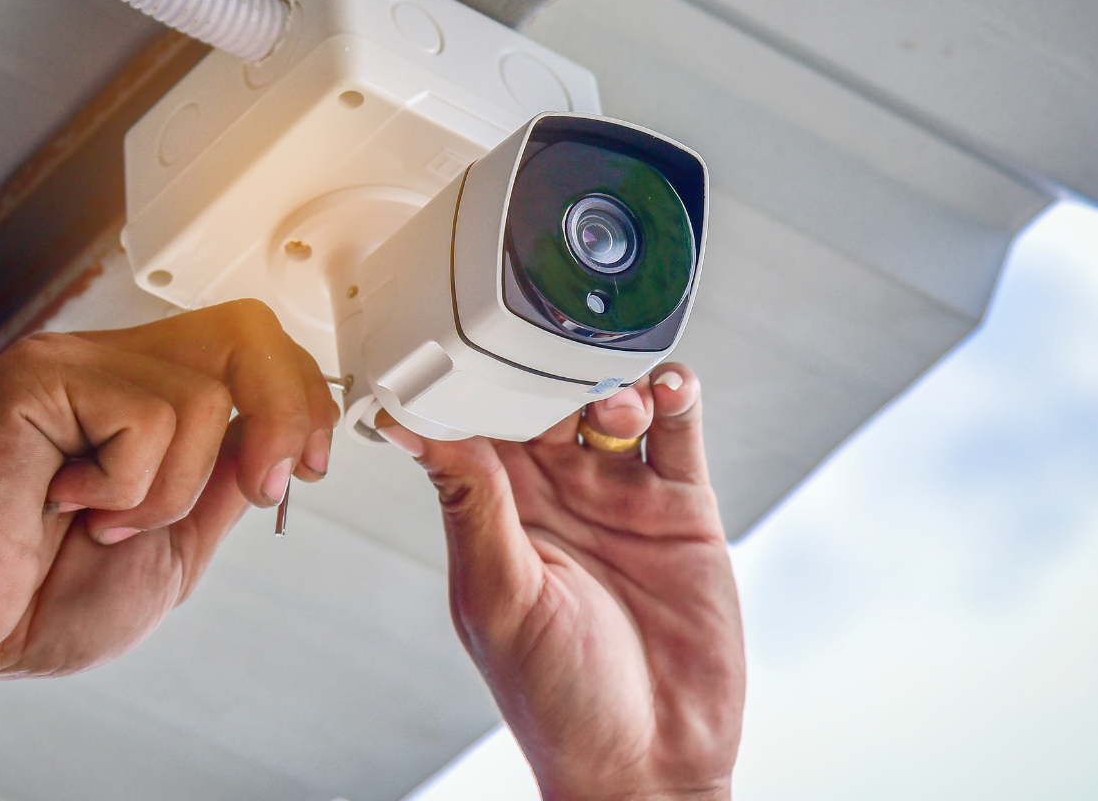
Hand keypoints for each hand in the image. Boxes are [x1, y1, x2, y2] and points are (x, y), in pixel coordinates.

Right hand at [0, 300, 338, 683]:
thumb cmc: (44, 597)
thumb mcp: (178, 543)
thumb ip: (225, 481)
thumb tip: (283, 436)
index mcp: (142, 393)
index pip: (250, 343)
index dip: (302, 395)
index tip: (309, 466)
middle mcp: (108, 364)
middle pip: (244, 329)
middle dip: (284, 412)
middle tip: (261, 488)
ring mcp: (70, 363)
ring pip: (203, 396)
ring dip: (170, 493)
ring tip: (105, 520)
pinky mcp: (38, 378)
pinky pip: (146, 419)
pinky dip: (126, 487)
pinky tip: (66, 503)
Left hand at [377, 365, 742, 800]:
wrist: (649, 762)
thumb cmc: (557, 702)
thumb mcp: (499, 598)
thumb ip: (471, 507)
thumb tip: (417, 430)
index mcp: (496, 516)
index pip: (475, 425)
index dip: (472, 382)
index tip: (462, 339)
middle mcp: (555, 499)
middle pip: (545, 401)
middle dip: (547, 369)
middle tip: (551, 354)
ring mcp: (618, 499)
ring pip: (610, 406)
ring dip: (609, 384)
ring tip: (612, 403)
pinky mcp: (680, 510)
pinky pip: (676, 435)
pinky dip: (675, 398)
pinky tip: (667, 387)